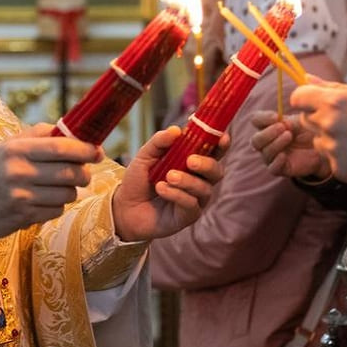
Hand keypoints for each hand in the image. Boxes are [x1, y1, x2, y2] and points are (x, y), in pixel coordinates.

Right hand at [0, 124, 100, 240]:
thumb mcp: (7, 146)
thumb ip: (38, 136)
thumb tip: (71, 131)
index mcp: (17, 149)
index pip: (61, 147)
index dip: (85, 149)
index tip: (97, 151)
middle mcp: (19, 172)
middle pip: (70, 173)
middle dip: (84, 173)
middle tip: (84, 172)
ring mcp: (21, 197)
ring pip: (67, 194)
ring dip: (70, 191)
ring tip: (60, 187)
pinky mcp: (23, 217)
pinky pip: (56, 210)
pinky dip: (56, 206)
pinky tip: (44, 200)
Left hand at [112, 126, 224, 241]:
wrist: (123, 207)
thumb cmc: (139, 180)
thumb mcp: (145, 156)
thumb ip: (160, 142)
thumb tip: (176, 130)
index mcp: (192, 162)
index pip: (213, 152)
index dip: (221, 144)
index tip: (222, 137)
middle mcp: (199, 180)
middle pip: (217, 171)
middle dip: (207, 164)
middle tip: (190, 161)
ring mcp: (195, 199)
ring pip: (204, 188)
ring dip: (187, 181)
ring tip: (169, 176)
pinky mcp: (188, 216)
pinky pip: (191, 204)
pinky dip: (177, 194)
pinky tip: (161, 189)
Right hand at [248, 110, 329, 179]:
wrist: (322, 149)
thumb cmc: (309, 131)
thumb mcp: (302, 121)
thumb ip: (291, 121)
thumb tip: (282, 122)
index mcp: (268, 126)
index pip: (256, 120)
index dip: (263, 118)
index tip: (276, 116)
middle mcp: (267, 142)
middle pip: (256, 140)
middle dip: (268, 133)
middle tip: (282, 127)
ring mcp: (272, 156)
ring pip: (265, 153)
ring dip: (276, 143)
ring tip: (289, 136)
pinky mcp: (281, 169)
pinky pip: (272, 168)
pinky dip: (276, 161)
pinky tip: (284, 155)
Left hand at [291, 82, 346, 184]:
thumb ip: (332, 87)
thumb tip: (306, 77)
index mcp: (334, 101)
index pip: (297, 97)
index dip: (305, 99)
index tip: (315, 102)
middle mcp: (328, 124)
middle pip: (305, 119)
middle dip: (318, 118)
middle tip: (345, 121)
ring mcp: (331, 147)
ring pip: (317, 140)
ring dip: (329, 138)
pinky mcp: (337, 167)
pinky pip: (329, 158)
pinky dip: (340, 156)